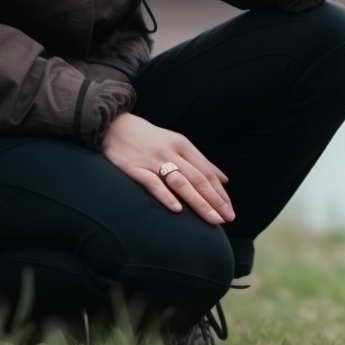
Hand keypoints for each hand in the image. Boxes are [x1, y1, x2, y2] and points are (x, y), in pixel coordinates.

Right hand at [101, 113, 234, 224]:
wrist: (115, 126)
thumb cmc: (150, 139)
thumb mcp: (178, 143)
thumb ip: (200, 162)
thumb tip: (224, 179)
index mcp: (183, 145)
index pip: (207, 172)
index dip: (220, 192)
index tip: (230, 210)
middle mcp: (171, 152)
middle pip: (198, 179)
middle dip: (214, 201)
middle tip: (227, 218)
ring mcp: (153, 160)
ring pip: (181, 183)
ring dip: (199, 202)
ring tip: (212, 219)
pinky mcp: (135, 168)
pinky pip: (153, 183)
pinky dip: (166, 196)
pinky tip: (177, 210)